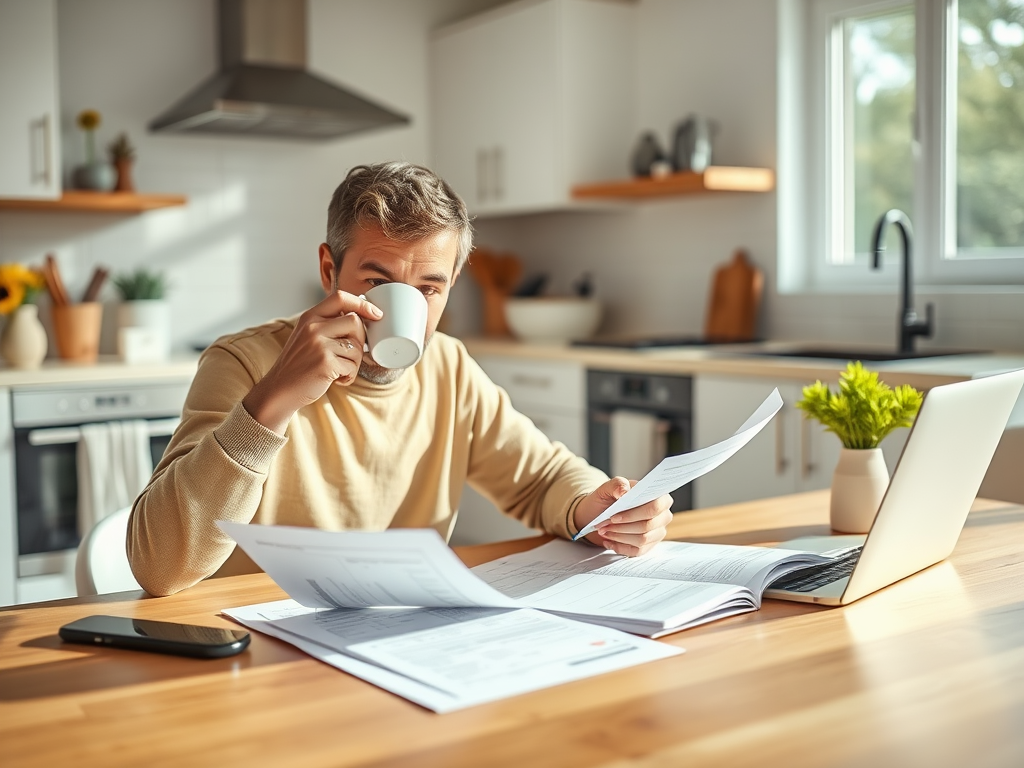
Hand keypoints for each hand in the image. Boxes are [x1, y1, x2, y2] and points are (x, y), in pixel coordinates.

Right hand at [242, 291, 382, 432]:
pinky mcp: (325, 363)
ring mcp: (319, 345)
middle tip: (351, 355)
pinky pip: (352, 367)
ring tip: (340, 370)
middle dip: (361, 340)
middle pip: (355, 322)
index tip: (376, 314)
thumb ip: (328, 324)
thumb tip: (362, 317)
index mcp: (310, 317)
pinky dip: (349, 376)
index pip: (340, 297)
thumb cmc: (299, 364)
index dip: (362, 304)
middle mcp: (313, 327)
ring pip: (357, 347)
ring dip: (355, 364)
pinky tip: (337, 379)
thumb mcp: (307, 336)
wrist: (280, 389)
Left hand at [573, 476, 672, 556]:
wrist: (599, 514)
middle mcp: (662, 515)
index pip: (655, 507)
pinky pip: (638, 551)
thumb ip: (617, 484)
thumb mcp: (608, 488)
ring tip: (604, 531)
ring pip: (642, 539)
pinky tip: (609, 541)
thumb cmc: (607, 499)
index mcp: (658, 496)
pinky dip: (621, 547)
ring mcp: (657, 531)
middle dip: (623, 527)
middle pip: (648, 525)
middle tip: (605, 525)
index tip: (614, 517)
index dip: (634, 514)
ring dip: (620, 537)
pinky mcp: (649, 545)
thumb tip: (624, 491)